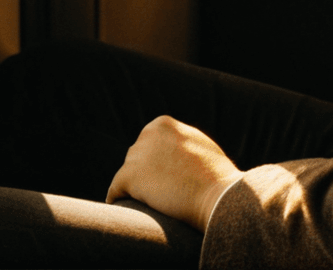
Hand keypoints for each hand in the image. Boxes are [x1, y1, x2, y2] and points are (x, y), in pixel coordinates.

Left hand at [105, 115, 244, 231]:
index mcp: (163, 124)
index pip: (148, 144)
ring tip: (150, 204)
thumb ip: (179, 143)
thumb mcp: (197, 145)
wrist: (217, 194)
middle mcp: (147, 133)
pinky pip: (115, 190)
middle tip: (159, 194)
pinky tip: (122, 208)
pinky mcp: (129, 176)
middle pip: (136, 157)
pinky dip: (118, 199)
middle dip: (145, 173)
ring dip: (136, 187)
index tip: (163, 179)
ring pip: (127, 173)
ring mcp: (138, 154)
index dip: (154, 163)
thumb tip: (167, 150)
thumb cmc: (215, 176)